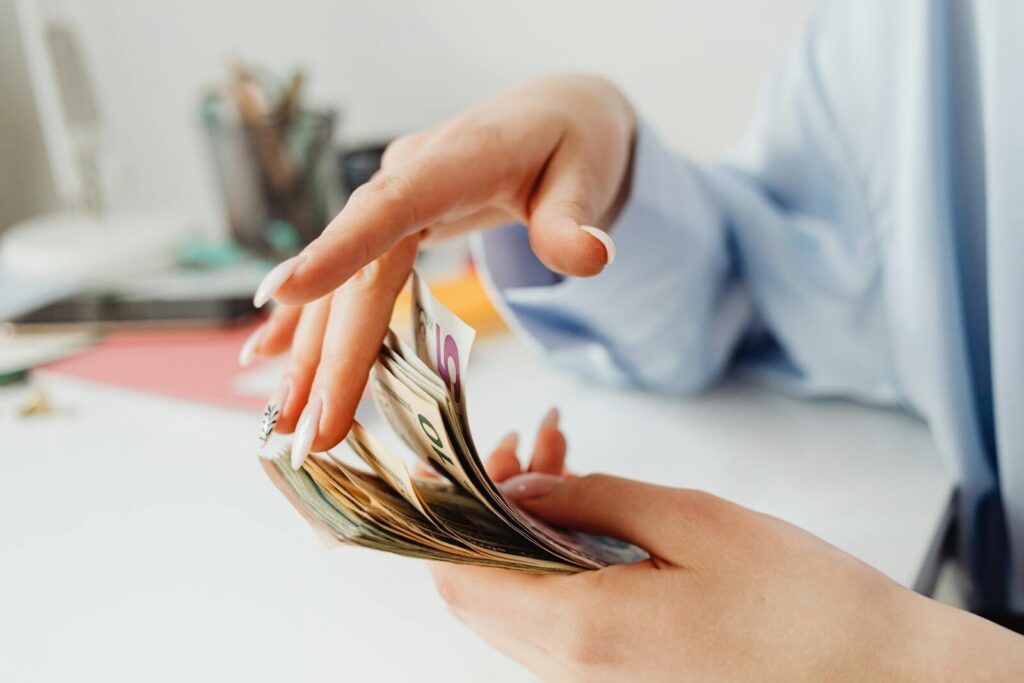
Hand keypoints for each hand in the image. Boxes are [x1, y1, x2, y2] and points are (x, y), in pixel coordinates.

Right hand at [240, 75, 635, 465]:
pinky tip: (269, 354)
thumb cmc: (574, 141)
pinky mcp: (393, 220)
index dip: (336, 252)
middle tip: (308, 431)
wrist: (555, 113)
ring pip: (343, 284)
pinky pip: (346, 275)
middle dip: (330, 355)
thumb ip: (575, 218)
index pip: (388, 209)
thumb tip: (591, 257)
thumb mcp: (589, 174)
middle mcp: (408, 178)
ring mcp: (394, 200)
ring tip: (285, 418)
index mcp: (452, 162)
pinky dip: (310, 318)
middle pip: (359, 273)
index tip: (283, 296)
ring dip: (312, 352)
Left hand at [433, 421, 1023, 680]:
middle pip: (479, 586)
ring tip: (563, 455)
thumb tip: (517, 483)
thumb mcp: (691, 522)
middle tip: (530, 439)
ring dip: (523, 523)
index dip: (445, 509)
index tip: (461, 450)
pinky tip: (588, 506)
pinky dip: (553, 554)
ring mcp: (594, 677)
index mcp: (581, 628)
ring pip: (517, 596)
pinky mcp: (621, 672)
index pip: (458, 575)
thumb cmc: (802, 602)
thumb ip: (590, 498)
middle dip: (487, 502)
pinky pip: (556, 613)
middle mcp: (571, 666)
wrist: (879, 680)